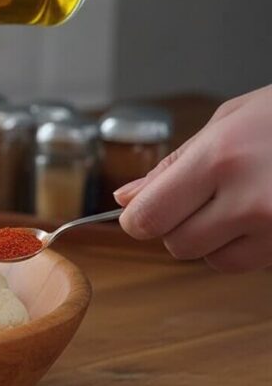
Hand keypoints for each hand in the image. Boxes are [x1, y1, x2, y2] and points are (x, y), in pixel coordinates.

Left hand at [115, 85, 271, 272]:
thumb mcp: (229, 121)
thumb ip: (173, 164)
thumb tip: (126, 199)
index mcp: (221, 158)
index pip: (148, 217)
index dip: (139, 218)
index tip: (143, 210)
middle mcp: (249, 200)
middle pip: (177, 245)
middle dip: (178, 226)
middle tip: (203, 196)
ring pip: (214, 260)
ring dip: (215, 240)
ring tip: (242, 200)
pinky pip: (250, 264)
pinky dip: (248, 245)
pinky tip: (266, 213)